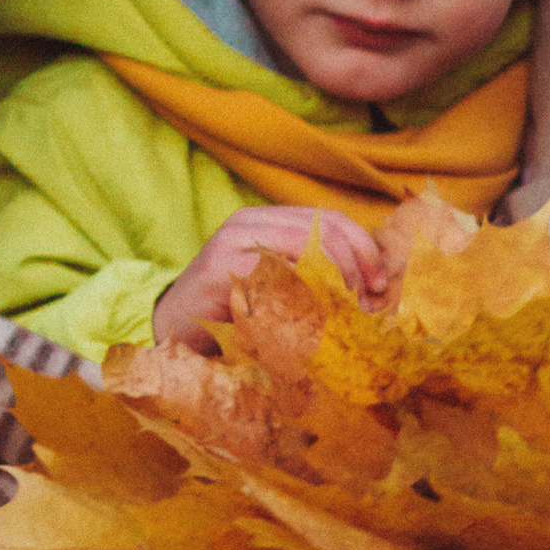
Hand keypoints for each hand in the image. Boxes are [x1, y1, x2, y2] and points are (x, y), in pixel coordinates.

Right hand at [153, 205, 386, 349]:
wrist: (170, 331)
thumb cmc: (232, 313)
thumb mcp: (277, 283)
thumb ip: (312, 273)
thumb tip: (371, 286)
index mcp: (268, 219)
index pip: (332, 220)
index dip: (364, 249)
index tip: (380, 284)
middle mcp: (249, 222)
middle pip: (323, 231)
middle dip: (353, 270)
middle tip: (362, 306)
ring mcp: (231, 243)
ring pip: (303, 252)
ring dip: (330, 288)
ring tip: (338, 317)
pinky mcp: (217, 271)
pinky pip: (273, 281)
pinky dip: (297, 304)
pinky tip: (304, 326)